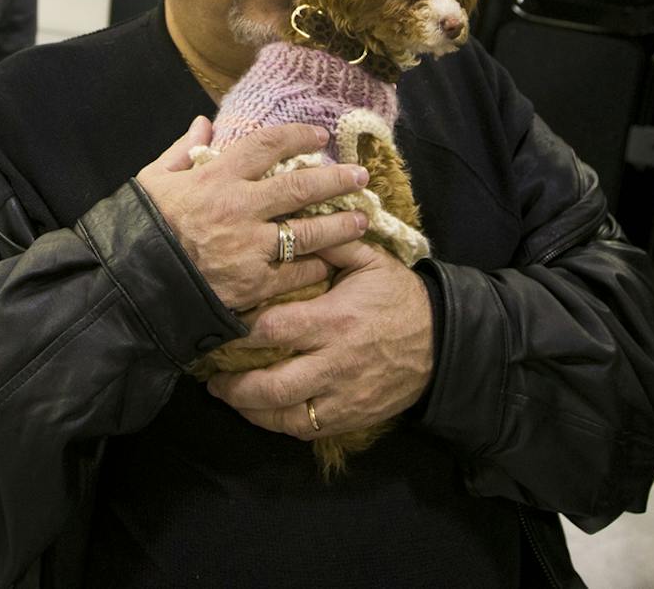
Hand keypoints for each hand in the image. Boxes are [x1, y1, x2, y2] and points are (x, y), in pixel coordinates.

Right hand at [136, 117, 369, 312]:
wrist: (127, 287)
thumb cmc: (137, 230)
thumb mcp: (153, 181)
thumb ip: (182, 151)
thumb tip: (203, 125)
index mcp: (216, 176)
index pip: (267, 145)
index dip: (298, 136)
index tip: (320, 136)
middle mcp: (240, 207)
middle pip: (301, 186)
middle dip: (336, 180)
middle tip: (360, 178)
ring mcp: (250, 248)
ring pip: (309, 232)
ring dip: (340, 227)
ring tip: (361, 221)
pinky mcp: (253, 285)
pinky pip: (296, 274)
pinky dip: (316, 268)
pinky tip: (331, 264)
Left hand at [205, 238, 433, 438]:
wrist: (443, 343)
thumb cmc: (399, 298)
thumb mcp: (371, 262)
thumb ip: (330, 245)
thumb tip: (293, 223)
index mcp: (334, 320)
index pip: (273, 330)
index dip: (240, 332)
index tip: (221, 327)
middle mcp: (334, 363)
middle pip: (270, 385)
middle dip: (233, 385)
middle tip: (210, 376)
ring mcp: (341, 396)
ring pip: (284, 416)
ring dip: (248, 410)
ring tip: (227, 396)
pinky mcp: (350, 418)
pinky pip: (305, 430)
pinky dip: (277, 424)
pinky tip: (261, 412)